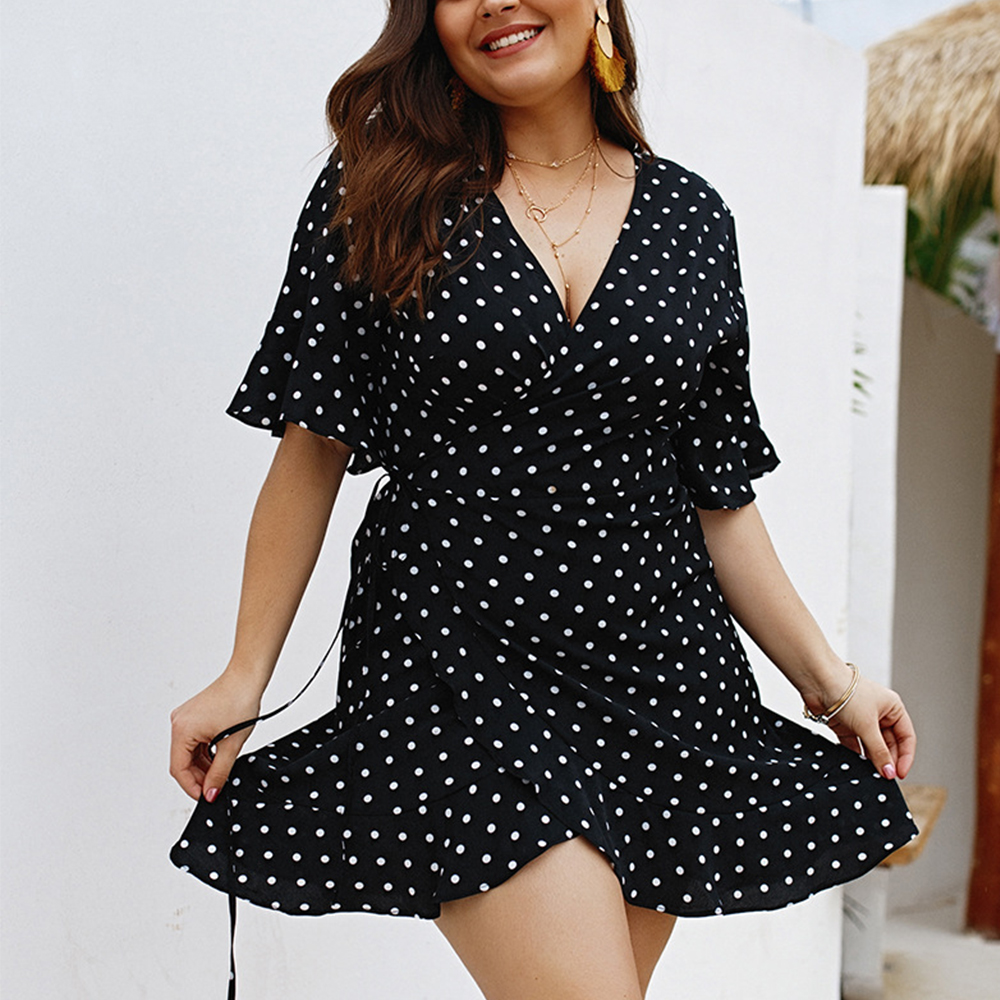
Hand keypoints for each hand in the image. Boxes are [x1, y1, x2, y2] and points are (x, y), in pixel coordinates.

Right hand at [169, 670, 262, 802]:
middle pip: (183, 761)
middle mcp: (179, 723)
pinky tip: (219, 758)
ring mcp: (185, 718)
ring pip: (190, 752)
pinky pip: (195, 741)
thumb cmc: (240, 701)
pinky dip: (206, 752)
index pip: (179, 769)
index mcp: (182, 730)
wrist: (247, 676)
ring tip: (221, 773)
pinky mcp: (194, 715)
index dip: (192, 787)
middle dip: (199, 777)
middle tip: (216, 788)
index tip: (206, 798)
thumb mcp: (231, 744)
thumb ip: (219, 772)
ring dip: (203, 765)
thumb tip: (211, 794)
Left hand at [821, 674, 916, 780]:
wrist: (818, 682)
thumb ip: (879, 750)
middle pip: (889, 744)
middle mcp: (879, 714)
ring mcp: (861, 720)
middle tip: (885, 777)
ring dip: (872, 760)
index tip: (900, 773)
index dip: (905, 757)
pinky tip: (857, 766)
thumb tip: (889, 771)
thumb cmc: (846, 691)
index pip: (906, 737)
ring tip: (872, 774)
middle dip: (888, 760)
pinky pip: (855, 745)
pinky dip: (856, 755)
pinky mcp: (845, 726)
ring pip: (871, 746)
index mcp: (892, 708)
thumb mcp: (867, 725)